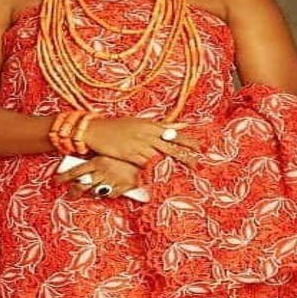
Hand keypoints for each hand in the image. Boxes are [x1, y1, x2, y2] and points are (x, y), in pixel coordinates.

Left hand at [55, 155, 142, 199]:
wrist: (150, 157)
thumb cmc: (128, 152)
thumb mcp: (110, 151)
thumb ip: (99, 157)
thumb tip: (87, 161)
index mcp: (97, 161)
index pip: (75, 171)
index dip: (63, 177)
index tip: (55, 181)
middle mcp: (102, 172)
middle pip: (82, 185)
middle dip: (74, 191)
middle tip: (70, 194)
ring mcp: (112, 181)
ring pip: (95, 192)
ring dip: (92, 192)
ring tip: (91, 191)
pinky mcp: (123, 188)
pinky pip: (111, 195)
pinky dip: (109, 194)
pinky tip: (109, 190)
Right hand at [83, 117, 198, 167]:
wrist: (96, 130)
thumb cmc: (117, 126)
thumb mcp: (141, 122)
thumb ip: (163, 125)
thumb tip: (183, 124)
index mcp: (150, 125)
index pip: (174, 133)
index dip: (188, 141)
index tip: (200, 148)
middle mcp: (147, 134)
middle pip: (171, 146)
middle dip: (185, 156)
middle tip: (197, 164)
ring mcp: (139, 145)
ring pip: (160, 157)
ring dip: (171, 165)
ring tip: (183, 173)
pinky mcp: (130, 155)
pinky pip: (146, 164)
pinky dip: (154, 170)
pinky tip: (162, 175)